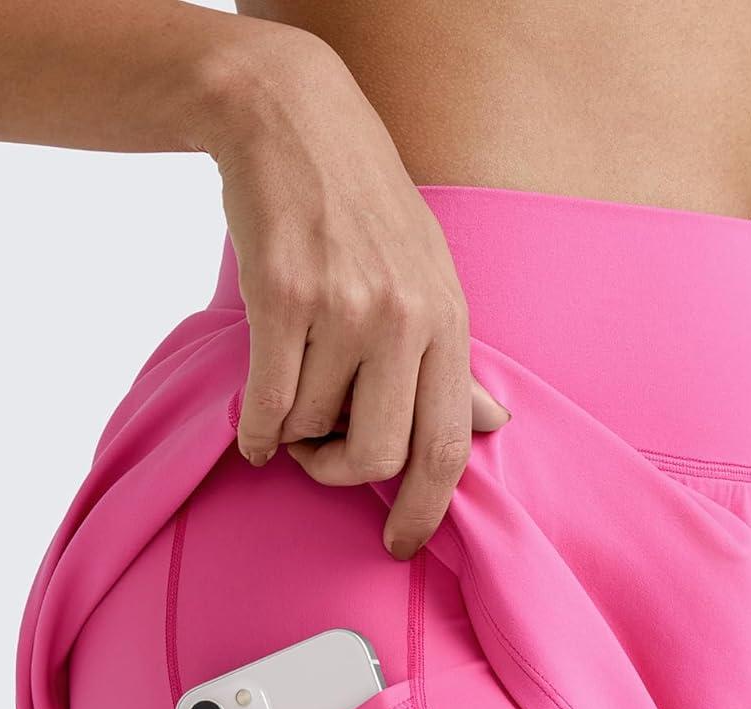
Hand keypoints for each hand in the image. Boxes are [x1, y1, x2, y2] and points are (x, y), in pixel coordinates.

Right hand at [200, 25, 509, 557]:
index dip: (426, 507)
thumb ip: (454, 362)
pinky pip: (269, 401)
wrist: (295, 123)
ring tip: (292, 397)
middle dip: (343, 476)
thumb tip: (494, 426)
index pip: (449, 443)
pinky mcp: (282, 295)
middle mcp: (404, 318)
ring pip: (316, 426)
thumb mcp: (430, 279)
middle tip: (322, 460)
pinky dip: (258, 433)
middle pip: (382, 453)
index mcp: (448, 322)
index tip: (401, 542)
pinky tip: (255, 431)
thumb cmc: (365, 212)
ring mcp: (343, 305)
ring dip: (296, 436)